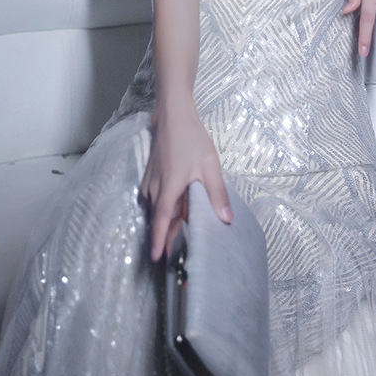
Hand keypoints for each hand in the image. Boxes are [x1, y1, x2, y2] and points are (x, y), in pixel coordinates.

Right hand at [142, 105, 231, 261]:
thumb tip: (226, 218)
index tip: (157, 258)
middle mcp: (155, 188)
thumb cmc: (191, 139)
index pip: (160, 220)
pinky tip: (176, 213)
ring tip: (178, 240)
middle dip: (165, 238)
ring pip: (157, 210)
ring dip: (166, 224)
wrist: (172, 117)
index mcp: (169, 187)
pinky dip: (164, 210)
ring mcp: (150, 183)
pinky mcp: (150, 179)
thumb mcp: (210, 166)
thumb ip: (217, 193)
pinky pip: (156, 200)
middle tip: (174, 258)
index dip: (159, 239)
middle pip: (159, 219)